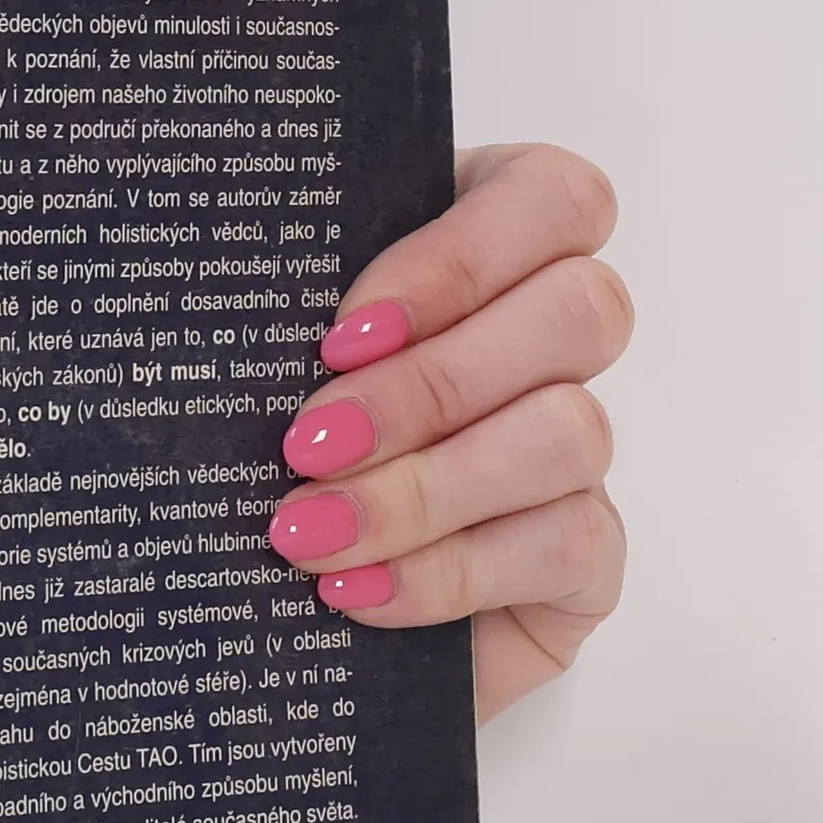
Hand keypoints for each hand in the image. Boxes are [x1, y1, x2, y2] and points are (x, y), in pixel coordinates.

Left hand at [266, 144, 631, 723]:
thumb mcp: (266, 365)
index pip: (551, 197)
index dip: (460, 258)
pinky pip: (568, 546)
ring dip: (426, 487)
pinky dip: (450, 570)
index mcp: (486, 255)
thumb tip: (238, 300)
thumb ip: (283, 317)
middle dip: (430, 385)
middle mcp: (548, 344)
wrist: (262, 626)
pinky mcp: (585, 558)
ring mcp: (578, 451)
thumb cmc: (258, 460)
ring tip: (308, 532)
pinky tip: (357, 590)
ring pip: (571, 432)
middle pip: (582, 312)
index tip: (341, 335)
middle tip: (308, 444)